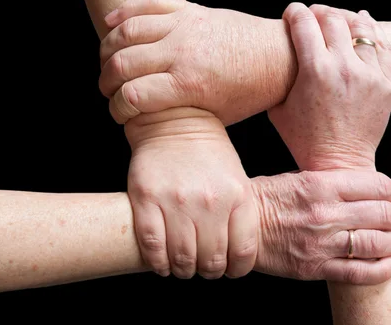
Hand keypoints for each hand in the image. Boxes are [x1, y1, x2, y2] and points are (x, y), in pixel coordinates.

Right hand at [100, 0, 295, 124]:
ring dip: (107, 49)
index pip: (131, 96)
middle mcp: (182, 52)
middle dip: (106, 82)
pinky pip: (146, 4)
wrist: (279, 56)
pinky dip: (122, 13)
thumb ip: (178, 112)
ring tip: (108, 63)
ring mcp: (184, 26)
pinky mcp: (190, 10)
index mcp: (189, 85)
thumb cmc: (249, 92)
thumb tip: (144, 112)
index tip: (120, 114)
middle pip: (121, 64)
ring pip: (126, 31)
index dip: (117, 109)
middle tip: (109, 91)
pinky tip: (111, 26)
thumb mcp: (216, 115)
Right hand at [126, 108, 256, 278]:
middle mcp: (209, 201)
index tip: (229, 269)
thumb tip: (233, 257)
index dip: (236, 269)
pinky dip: (158, 263)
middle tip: (203, 267)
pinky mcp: (147, 198)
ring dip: (184, 270)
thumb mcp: (237, 178)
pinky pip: (152, 246)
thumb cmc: (209, 154)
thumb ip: (238, 214)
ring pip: (182, 259)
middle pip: (212, 260)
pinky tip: (162, 264)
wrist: (176, 121)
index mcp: (238, 195)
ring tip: (183, 266)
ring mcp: (177, 200)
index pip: (243, 252)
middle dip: (209, 271)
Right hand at [251, 169, 390, 283]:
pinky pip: (362, 272)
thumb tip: (367, 186)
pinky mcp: (317, 267)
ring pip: (378, 244)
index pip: (379, 186)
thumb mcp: (299, 177)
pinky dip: (384, 268)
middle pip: (384, 215)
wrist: (239, 227)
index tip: (389, 195)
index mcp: (321, 185)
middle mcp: (325, 213)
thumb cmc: (268, 198)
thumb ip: (332, 180)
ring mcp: (322, 243)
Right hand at [268, 3, 390, 170]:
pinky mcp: (386, 83)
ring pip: (361, 27)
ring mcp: (369, 75)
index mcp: (315, 71)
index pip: (304, 22)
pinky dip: (371, 31)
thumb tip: (274, 55)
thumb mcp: (278, 108)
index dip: (294, 11)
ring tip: (337, 18)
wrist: (339, 163)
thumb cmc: (302, 138)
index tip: (291, 12)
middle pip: (333, 18)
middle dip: (319, 11)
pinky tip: (362, 23)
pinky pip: (382, 45)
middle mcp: (344, 68)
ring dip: (345, 17)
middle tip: (312, 14)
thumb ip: (278, 77)